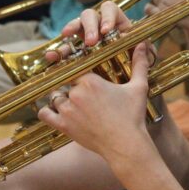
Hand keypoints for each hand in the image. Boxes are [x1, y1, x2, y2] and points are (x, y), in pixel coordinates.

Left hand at [38, 41, 151, 160]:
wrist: (126, 145)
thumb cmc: (133, 116)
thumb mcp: (139, 87)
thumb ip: (139, 64)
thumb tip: (143, 44)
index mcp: (91, 81)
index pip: (77, 68)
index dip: (80, 71)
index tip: (84, 74)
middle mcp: (76, 93)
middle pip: (66, 82)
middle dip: (74, 86)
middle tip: (84, 92)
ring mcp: (68, 110)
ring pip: (56, 96)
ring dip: (62, 98)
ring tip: (74, 103)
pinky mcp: (64, 126)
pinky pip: (45, 114)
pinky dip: (47, 111)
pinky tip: (54, 110)